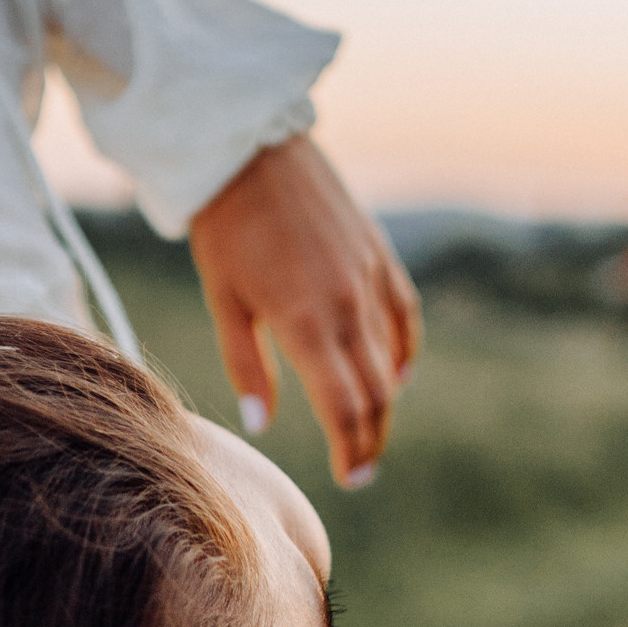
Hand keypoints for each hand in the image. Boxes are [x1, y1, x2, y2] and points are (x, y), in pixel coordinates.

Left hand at [188, 133, 421, 488]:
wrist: (249, 149)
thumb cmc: (224, 229)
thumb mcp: (225, 303)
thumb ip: (247, 368)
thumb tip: (262, 425)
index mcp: (306, 323)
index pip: (344, 407)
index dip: (351, 450)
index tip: (348, 478)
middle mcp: (347, 304)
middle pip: (375, 392)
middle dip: (371, 437)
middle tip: (360, 467)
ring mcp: (368, 277)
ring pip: (390, 357)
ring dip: (384, 399)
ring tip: (371, 429)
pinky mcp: (377, 252)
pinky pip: (403, 314)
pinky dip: (403, 349)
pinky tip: (398, 373)